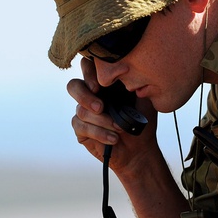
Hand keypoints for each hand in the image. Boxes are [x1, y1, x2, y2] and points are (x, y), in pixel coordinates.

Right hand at [67, 58, 158, 173]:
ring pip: (81, 111)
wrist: (139, 149)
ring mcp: (84, 112)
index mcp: (105, 84)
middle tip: (100, 107)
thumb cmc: (141, 123)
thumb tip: (127, 73)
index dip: (88, 73)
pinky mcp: (81, 129)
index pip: (88, 68)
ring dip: (103, 121)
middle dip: (84, 96)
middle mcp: (91, 95)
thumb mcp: (144, 100)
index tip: (99, 86)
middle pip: (73, 86)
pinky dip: (100, 133)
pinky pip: (81, 127)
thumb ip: (135, 84)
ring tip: (119, 129)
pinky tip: (113, 138)